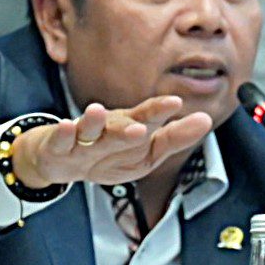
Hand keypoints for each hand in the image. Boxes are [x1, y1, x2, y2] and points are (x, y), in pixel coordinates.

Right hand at [12, 97, 214, 189]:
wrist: (61, 160)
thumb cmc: (108, 152)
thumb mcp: (145, 152)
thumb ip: (174, 137)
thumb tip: (205, 119)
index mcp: (129, 128)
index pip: (146, 118)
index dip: (159, 111)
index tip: (175, 104)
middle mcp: (107, 128)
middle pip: (120, 126)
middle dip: (128, 126)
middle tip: (141, 127)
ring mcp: (82, 137)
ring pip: (90, 130)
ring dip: (93, 122)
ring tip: (97, 112)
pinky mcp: (58, 147)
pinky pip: (61, 141)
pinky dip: (64, 134)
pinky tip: (69, 126)